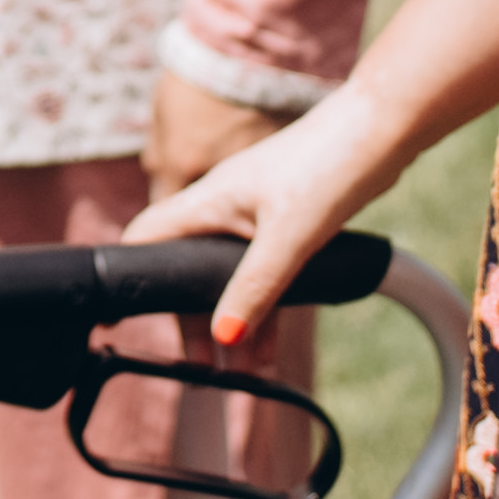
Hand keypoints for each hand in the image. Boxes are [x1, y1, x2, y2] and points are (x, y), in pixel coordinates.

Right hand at [127, 89, 398, 345]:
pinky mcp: (285, 219)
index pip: (147, 236)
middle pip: (187, 268)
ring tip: (241, 370)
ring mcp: (255, 211)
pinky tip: (270, 343)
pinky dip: (262, 306)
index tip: (115, 319)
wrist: (383, 128)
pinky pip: (261, 271)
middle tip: (202, 367)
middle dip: (191, 319)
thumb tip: (224, 336)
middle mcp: (224, 204)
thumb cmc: (331, 164)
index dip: (125, 274)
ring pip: (227, 274)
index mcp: (209, 199)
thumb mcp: (289, 237)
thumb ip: (255, 288)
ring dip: (232, 320)